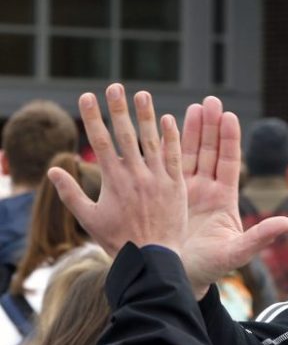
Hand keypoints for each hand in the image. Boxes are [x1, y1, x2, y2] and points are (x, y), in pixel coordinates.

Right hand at [49, 83, 187, 255]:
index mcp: (113, 180)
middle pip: (126, 134)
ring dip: (147, 115)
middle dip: (119, 108)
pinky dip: (172, 137)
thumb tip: (53, 171)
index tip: (87, 95)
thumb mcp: (89, 219)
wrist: (151, 258)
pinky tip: (170, 119)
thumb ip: (71, 193)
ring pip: (152, 141)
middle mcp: (136, 175)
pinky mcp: (176, 186)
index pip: (101, 141)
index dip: (93, 117)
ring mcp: (158, 179)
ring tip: (142, 94)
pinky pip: (175, 157)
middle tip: (115, 85)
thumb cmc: (118, 241)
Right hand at [180, 97, 287, 297]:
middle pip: (211, 152)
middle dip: (212, 126)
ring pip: (191, 154)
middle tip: (212, 100)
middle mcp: (208, 191)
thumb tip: (287, 223)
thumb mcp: (236, 253)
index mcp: (224, 200)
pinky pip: (170, 166)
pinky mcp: (170, 195)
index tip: (230, 116)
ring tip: (196, 105)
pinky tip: (165, 126)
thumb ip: (259, 237)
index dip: (229, 140)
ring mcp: (188, 191)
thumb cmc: (209, 269)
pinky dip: (169, 146)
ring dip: (193, 130)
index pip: (229, 162)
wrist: (179, 278)